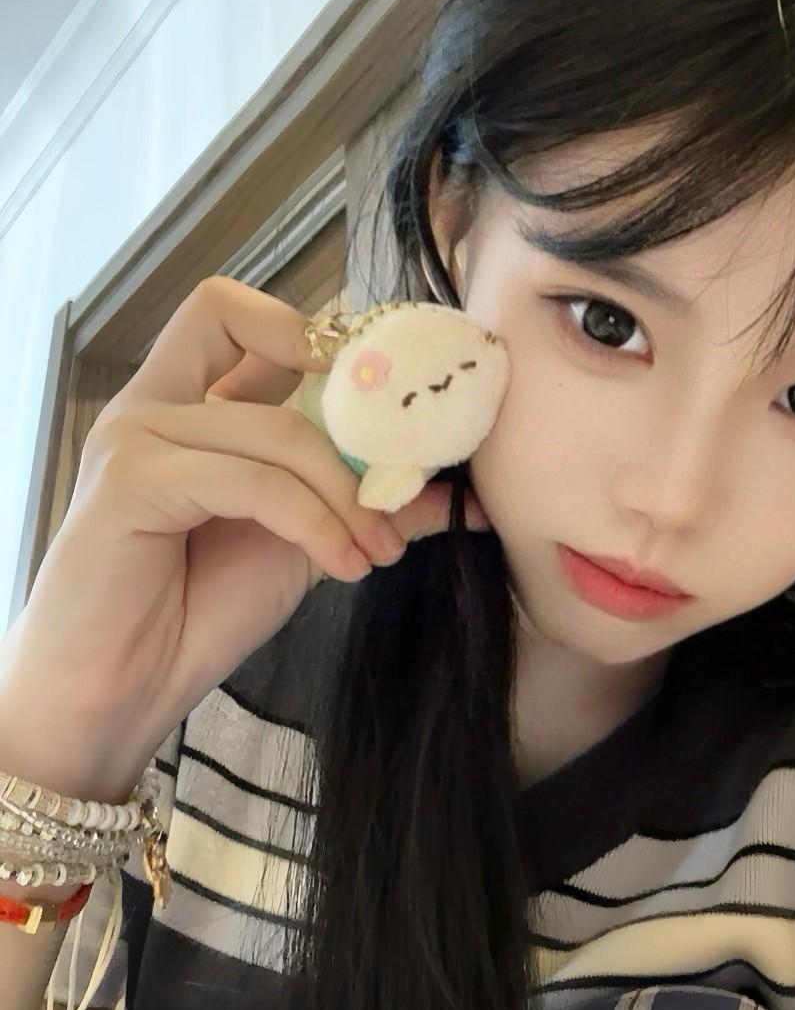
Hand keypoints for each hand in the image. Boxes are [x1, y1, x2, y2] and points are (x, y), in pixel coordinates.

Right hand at [0, 276, 490, 801]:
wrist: (116, 695)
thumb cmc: (195, 612)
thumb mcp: (305, 543)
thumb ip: (368, 505)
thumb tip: (463, 496)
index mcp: (185, 403)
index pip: (240, 314)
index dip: (316, 335)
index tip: (383, 402)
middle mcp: (153, 403)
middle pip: (239, 320)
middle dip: (332, 376)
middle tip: (392, 444)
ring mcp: (136, 437)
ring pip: (277, 428)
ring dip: (350, 494)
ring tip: (378, 550)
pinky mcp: (132, 482)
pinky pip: (254, 481)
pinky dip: (315, 522)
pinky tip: (343, 565)